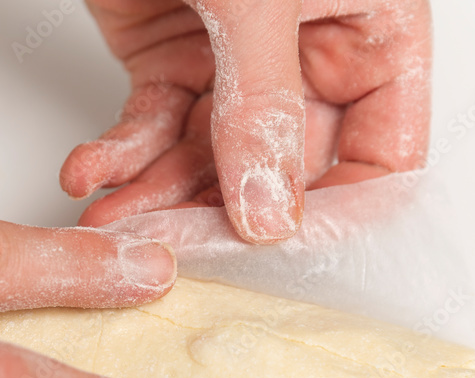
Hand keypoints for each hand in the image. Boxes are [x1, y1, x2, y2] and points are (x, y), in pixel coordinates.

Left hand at [60, 0, 431, 243]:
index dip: (339, 214)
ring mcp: (237, 63)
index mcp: (372, 30)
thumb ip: (266, 105)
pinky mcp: (170, 58)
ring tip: (114, 216)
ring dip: (157, 193)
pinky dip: (118, 154)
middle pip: (284, 173)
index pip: (384, 155)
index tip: (281, 250)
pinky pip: (152, 128)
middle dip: (223, 212)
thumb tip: (270, 213)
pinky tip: (90, 172)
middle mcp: (309, 55)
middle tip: (174, 243)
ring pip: (208, 163)